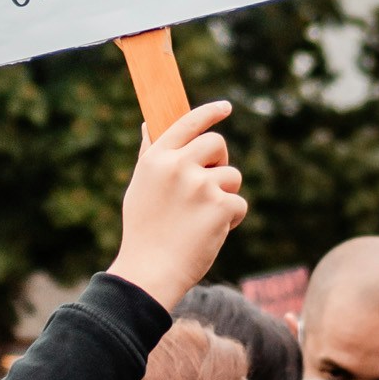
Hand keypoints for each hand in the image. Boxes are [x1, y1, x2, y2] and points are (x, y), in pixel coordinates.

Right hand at [107, 101, 246, 309]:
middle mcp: (178, 166)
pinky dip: (231, 219)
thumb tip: (148, 125)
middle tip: (210, 184)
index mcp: (157, 158)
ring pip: (232, 176)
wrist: (150, 272)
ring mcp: (201, 185)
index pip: (188, 122)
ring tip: (203, 218)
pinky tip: (210, 233)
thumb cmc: (143, 232)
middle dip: (220, 162)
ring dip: (225, 196)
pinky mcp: (220, 206)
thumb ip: (149, 156)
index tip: (225, 107)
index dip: (210, 112)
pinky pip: (238, 203)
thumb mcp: (139, 188)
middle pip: (217, 144)